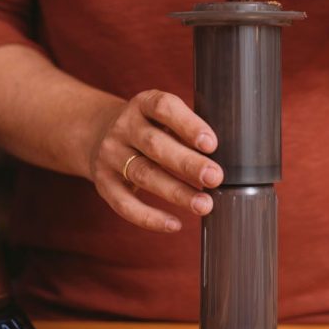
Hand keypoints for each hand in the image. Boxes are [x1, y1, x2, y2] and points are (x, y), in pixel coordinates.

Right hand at [89, 90, 223, 232]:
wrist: (98, 134)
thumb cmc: (150, 128)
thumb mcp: (164, 118)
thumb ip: (189, 130)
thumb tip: (230, 156)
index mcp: (143, 104)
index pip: (163, 108)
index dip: (188, 125)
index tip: (212, 144)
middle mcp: (124, 127)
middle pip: (155, 145)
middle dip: (188, 163)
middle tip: (215, 178)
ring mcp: (110, 155)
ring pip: (144, 174)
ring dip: (176, 192)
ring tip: (204, 205)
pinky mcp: (103, 183)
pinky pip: (125, 204)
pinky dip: (150, 217)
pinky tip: (175, 224)